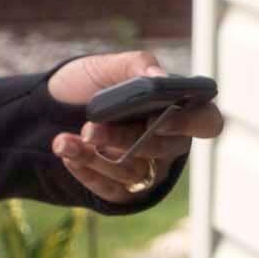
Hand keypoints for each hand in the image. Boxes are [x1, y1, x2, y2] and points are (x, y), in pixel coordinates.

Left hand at [46, 50, 224, 204]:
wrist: (51, 107)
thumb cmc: (93, 84)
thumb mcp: (109, 67)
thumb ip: (137, 65)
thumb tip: (159, 77)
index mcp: (178, 109)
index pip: (207, 122)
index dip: (188, 122)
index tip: (161, 116)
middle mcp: (169, 144)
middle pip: (161, 149)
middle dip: (124, 139)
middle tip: (91, 128)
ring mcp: (146, 169)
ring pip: (131, 171)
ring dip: (94, 156)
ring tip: (63, 140)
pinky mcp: (121, 192)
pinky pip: (110, 189)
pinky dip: (85, 170)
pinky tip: (66, 151)